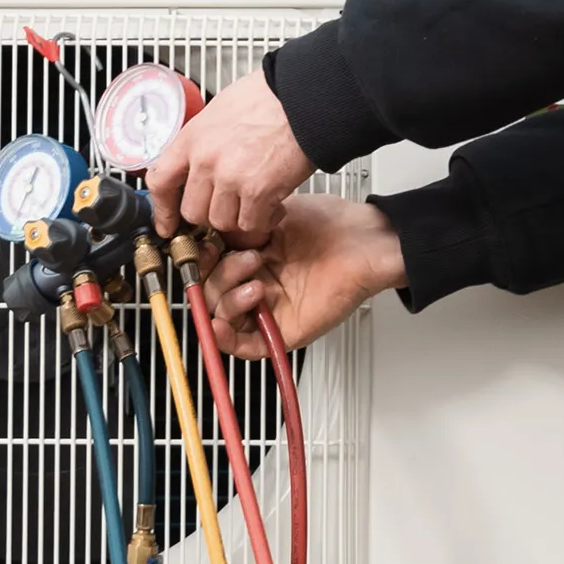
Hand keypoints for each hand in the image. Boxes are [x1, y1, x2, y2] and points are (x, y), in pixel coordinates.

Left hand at [146, 69, 314, 238]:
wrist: (303, 97)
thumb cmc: (269, 98)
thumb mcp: (219, 111)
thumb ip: (203, 141)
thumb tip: (196, 165)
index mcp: (192, 138)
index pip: (160, 181)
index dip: (163, 209)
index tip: (167, 223)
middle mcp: (206, 160)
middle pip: (193, 211)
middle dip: (212, 213)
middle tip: (230, 206)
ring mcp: (230, 177)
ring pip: (222, 222)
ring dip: (240, 217)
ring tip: (256, 202)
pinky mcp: (258, 191)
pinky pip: (251, 224)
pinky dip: (264, 220)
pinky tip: (274, 205)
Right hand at [198, 195, 406, 360]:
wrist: (362, 244)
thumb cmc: (330, 225)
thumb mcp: (272, 217)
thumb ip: (238, 229)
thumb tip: (210, 237)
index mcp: (250, 256)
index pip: (208, 266)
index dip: (202, 259)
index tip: (205, 246)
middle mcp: (255, 282)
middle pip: (210, 293)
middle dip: (221, 276)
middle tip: (249, 259)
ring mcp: (266, 308)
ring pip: (221, 318)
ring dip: (228, 300)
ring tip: (258, 283)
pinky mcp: (280, 331)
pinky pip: (243, 346)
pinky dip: (225, 339)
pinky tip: (221, 324)